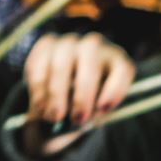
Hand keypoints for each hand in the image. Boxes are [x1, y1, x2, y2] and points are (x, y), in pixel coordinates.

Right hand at [21, 32, 134, 156]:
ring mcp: (69, 42)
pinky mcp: (47, 44)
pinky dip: (39, 89)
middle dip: (82, 95)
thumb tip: (75, 118)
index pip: (122, 70)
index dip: (115, 89)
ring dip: (57, 94)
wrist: (64, 87)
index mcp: (117, 60)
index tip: (103, 109)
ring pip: (61, 64)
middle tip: (77, 118)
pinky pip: (40, 65)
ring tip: (54, 117)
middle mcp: (95, 46)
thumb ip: (93, 111)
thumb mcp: (96, 108)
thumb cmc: (88, 101)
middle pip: (90, 64)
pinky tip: (40, 106)